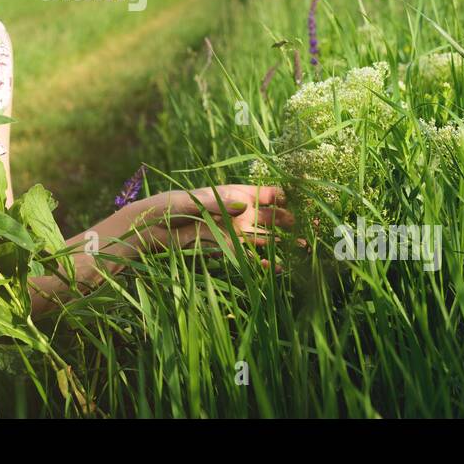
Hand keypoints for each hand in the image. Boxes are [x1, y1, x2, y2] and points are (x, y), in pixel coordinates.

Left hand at [137, 185, 301, 271]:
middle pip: (271, 216)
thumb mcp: (192, 202)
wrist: (151, 229)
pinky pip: (250, 257)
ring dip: (284, 243)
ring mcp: (233, 233)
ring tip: (305, 248)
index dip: (285, 197)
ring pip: (265, 237)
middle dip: (292, 221)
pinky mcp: (226, 250)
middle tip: (312, 228)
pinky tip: (282, 269)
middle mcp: (238, 213)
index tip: (304, 201)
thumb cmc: (169, 206)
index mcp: (233, 194)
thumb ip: (217, 204)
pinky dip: (266, 263)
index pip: (266, 193)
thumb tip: (244, 205)